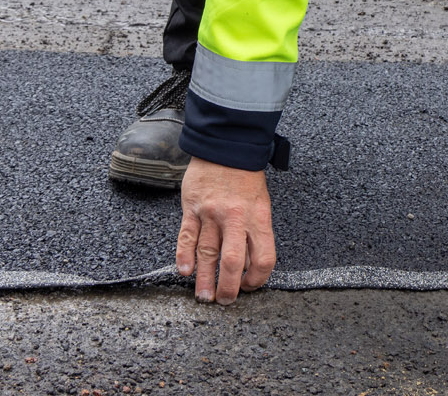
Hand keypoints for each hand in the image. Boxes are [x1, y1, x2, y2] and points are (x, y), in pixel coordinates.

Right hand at [175, 157, 275, 303]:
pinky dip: (184, 255)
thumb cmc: (246, 178)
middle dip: (228, 287)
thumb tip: (246, 266)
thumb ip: (254, 234)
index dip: (258, 278)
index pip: (263, 258)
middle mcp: (235, 217)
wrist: (226, 146)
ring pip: (207, 253)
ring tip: (203, 297)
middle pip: (233, 261)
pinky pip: (187, 236)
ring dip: (204, 279)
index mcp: (258, 218)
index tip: (249, 287)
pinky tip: (184, 270)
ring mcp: (212, 212)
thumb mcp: (260, 204)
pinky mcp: (192, 207)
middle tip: (224, 301)